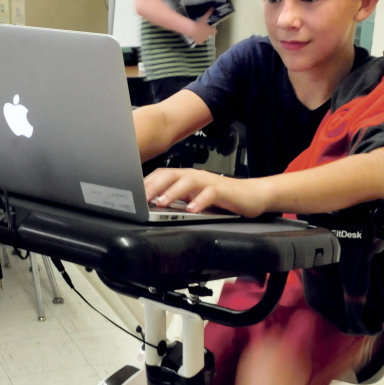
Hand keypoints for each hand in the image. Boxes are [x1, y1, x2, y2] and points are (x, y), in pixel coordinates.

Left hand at [145, 167, 267, 218]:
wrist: (252, 196)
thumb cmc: (222, 199)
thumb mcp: (194, 199)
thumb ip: (178, 200)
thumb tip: (154, 207)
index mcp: (186, 178)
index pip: (162, 175)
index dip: (146, 183)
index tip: (132, 195)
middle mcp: (195, 177)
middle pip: (171, 174)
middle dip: (154, 185)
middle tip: (141, 198)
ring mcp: (208, 182)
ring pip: (187, 181)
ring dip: (172, 191)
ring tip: (161, 203)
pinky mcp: (222, 191)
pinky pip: (209, 194)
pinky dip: (199, 201)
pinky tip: (191, 209)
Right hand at [188, 10, 217, 45]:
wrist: (193, 29)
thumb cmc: (199, 23)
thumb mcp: (204, 17)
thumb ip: (209, 13)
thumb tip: (212, 7)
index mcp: (210, 30)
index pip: (215, 31)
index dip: (214, 30)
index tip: (212, 29)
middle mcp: (208, 36)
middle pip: (209, 34)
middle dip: (207, 32)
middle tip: (203, 29)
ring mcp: (204, 39)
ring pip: (204, 38)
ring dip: (203, 36)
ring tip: (199, 32)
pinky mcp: (199, 42)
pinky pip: (200, 42)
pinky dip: (199, 40)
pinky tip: (197, 37)